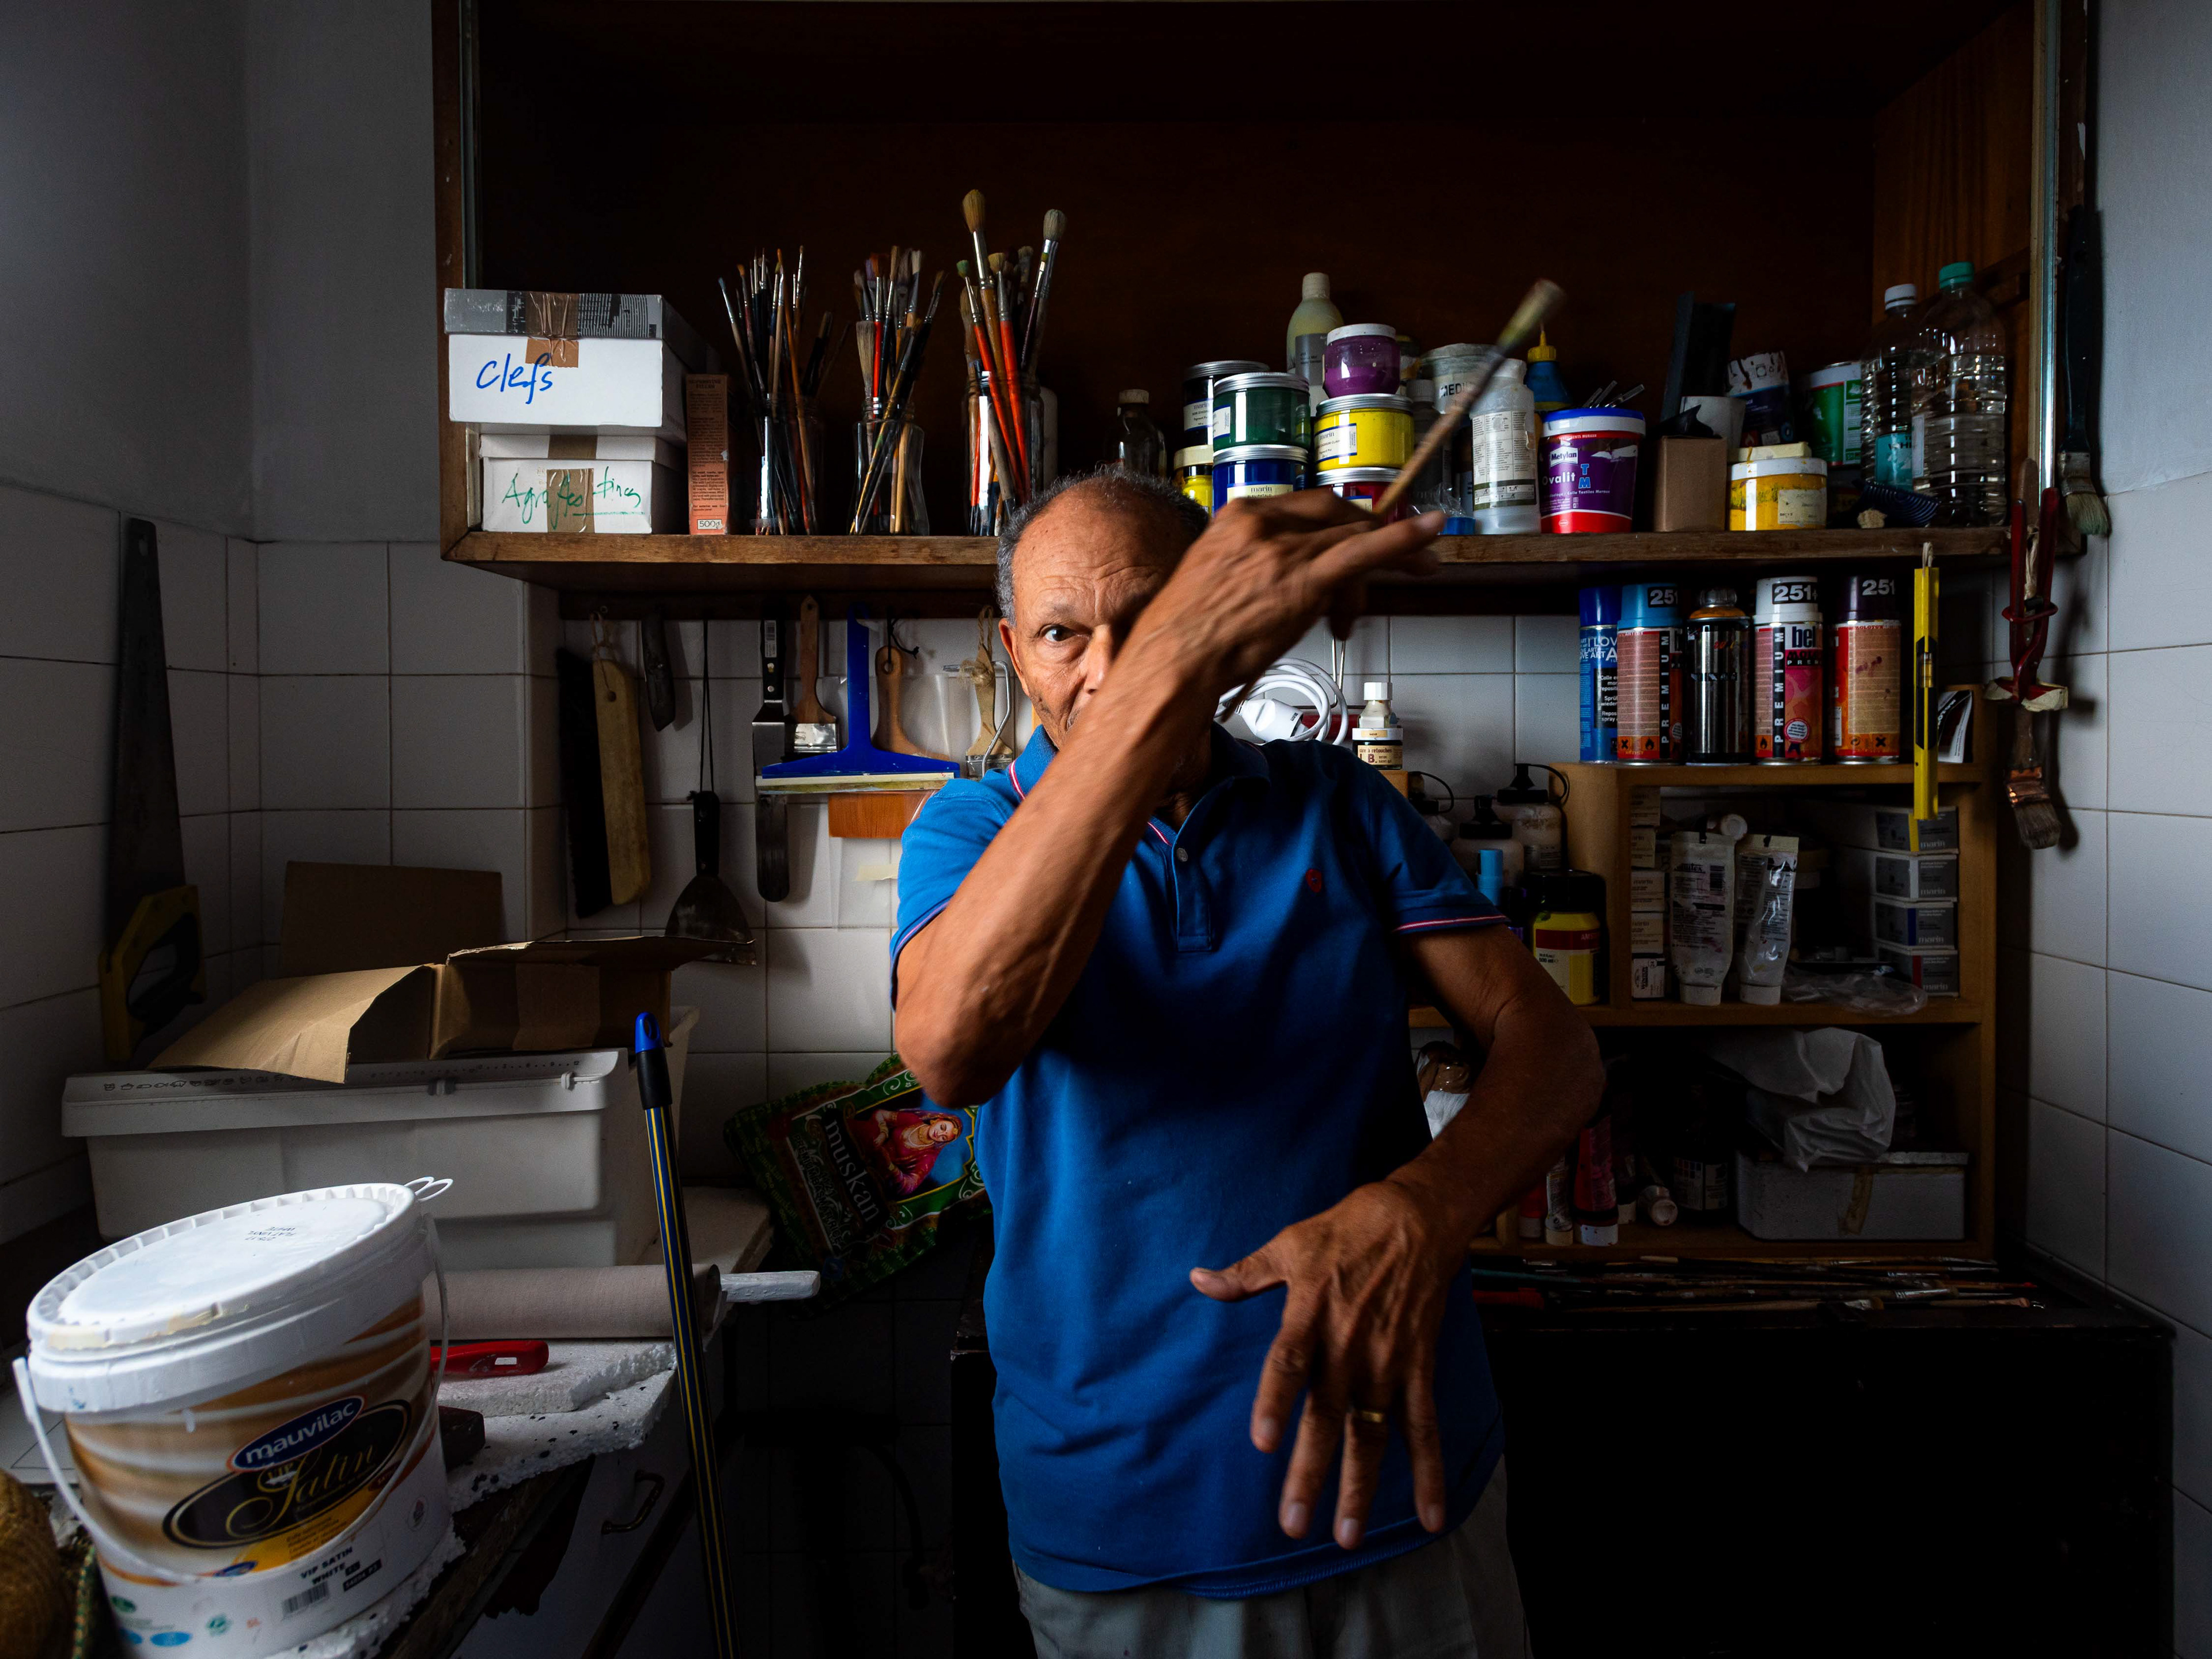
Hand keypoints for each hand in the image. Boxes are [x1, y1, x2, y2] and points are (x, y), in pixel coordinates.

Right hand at [1135, 493, 1442, 699]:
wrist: (1172, 660)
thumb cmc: (1187, 635)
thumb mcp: (1216, 579)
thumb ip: (1252, 565)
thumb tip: (1284, 580)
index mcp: (1236, 517)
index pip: (1305, 507)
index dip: (1339, 522)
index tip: (1357, 536)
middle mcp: (1262, 523)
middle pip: (1335, 517)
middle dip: (1372, 535)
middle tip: (1402, 556)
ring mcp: (1285, 548)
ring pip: (1352, 537)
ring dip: (1391, 554)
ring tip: (1409, 576)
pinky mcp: (1304, 579)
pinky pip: (1363, 550)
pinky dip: (1402, 539)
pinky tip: (1430, 531)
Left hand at [1190, 1177, 1465, 1549]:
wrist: (1416, 1219)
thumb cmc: (1345, 1229)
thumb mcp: (1289, 1243)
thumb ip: (1246, 1273)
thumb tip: (1198, 1280)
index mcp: (1311, 1314)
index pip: (1289, 1364)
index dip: (1276, 1401)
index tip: (1264, 1442)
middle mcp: (1350, 1346)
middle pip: (1327, 1417)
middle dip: (1310, 1473)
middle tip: (1293, 1524)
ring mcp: (1388, 1362)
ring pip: (1373, 1435)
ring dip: (1361, 1488)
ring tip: (1347, 1536)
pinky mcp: (1419, 1368)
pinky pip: (1425, 1427)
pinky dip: (1430, 1473)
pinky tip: (1430, 1516)